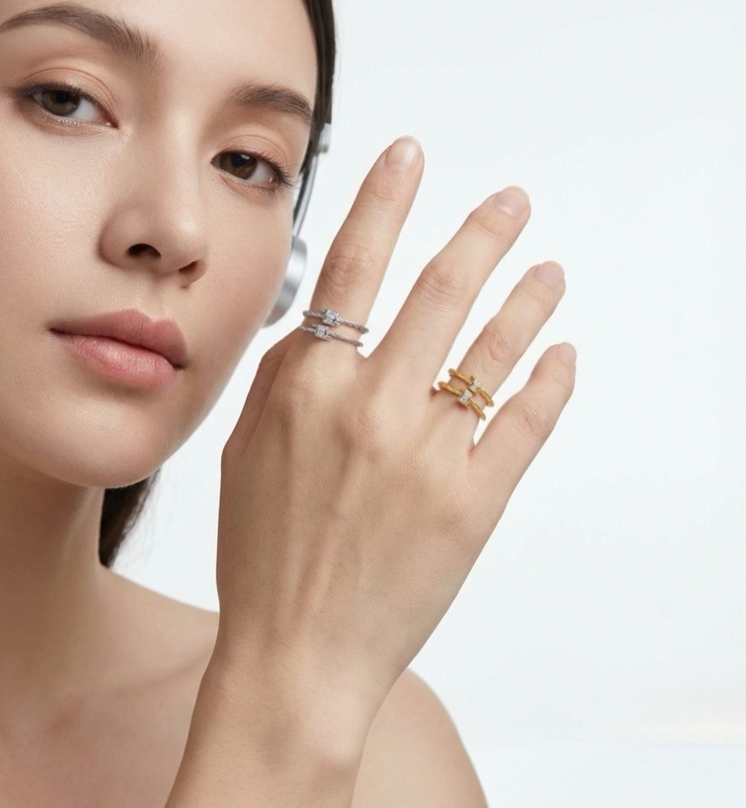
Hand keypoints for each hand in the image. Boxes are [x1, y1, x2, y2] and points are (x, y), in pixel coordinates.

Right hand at [213, 135, 575, 731]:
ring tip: (550, 270)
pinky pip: (523, 424)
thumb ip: (282, 379)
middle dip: (482, 235)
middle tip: (512, 203)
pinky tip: (562, 356)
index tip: (412, 154)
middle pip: (440, 292)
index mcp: (308, 387)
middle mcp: (371, 406)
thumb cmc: (261, 555)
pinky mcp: (474, 502)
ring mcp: (428, 453)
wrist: (297, 653)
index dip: (386, 200)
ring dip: (527, 300)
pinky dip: (549, 384)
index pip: (353, 267)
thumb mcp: (244, 450)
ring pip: (493, 351)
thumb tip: (321, 327)